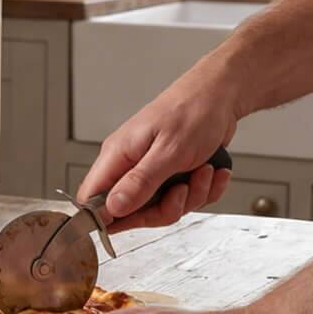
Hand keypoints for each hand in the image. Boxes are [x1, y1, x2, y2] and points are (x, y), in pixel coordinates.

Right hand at [79, 68, 239, 231]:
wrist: (220, 96)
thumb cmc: (192, 111)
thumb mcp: (168, 151)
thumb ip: (140, 182)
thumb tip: (112, 207)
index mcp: (118, 155)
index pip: (92, 198)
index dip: (106, 217)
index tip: (136, 217)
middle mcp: (130, 165)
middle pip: (131, 211)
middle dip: (164, 209)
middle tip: (182, 191)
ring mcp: (151, 171)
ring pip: (162, 208)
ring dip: (190, 197)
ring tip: (202, 171)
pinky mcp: (172, 175)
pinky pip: (184, 199)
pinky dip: (203, 189)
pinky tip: (211, 170)